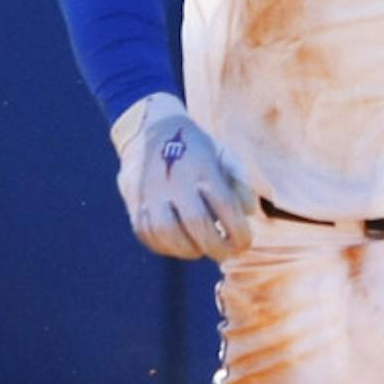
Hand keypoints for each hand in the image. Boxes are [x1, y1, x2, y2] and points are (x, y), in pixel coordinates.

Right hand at [110, 93, 255, 260]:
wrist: (150, 130)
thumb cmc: (196, 149)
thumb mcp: (223, 155)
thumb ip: (239, 182)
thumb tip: (249, 213)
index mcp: (202, 166)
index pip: (225, 206)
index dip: (238, 231)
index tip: (245, 242)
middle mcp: (174, 180)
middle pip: (196, 224)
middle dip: (216, 247)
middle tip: (227, 253)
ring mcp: (150, 192)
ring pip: (168, 234)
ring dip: (189, 250)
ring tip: (202, 249)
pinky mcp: (134, 203)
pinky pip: (148, 235)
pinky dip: (166, 247)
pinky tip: (180, 245)